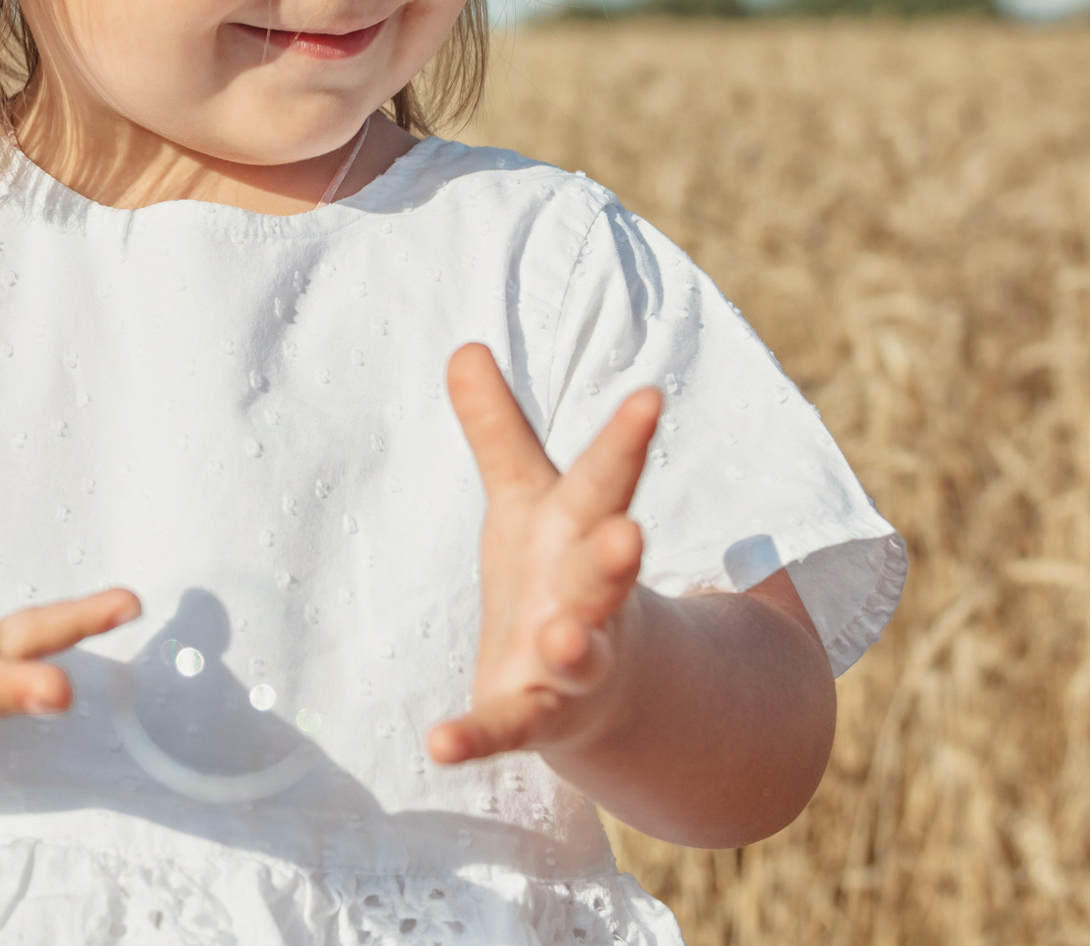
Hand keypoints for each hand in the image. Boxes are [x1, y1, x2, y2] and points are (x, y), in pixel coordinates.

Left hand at [430, 342, 659, 764]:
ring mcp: (571, 661)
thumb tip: (462, 345)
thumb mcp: (527, 498)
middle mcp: (588, 595)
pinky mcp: (536, 712)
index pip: (609, 478)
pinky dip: (476, 736)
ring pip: (581, 653)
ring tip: (562, 637)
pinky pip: (510, 727)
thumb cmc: (557, 571)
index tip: (649, 396)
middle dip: (616, 555)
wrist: (601, 688)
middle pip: (605, 571)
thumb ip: (495, 429)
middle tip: (629, 533)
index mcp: (585, 530)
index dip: (626, 439)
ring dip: (575, 646)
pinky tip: (439, 744)